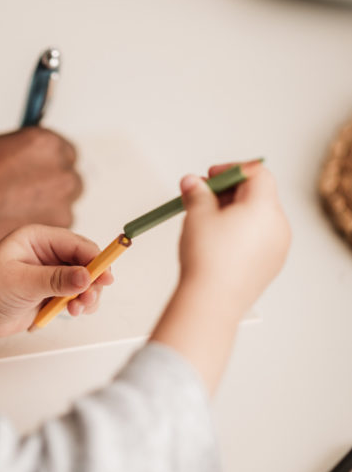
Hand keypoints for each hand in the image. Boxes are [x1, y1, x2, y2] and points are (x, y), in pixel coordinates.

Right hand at [0, 129, 82, 263]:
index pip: (64, 154)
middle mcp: (58, 176)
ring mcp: (57, 210)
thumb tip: (19, 158)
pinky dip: (36, 241)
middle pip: (67, 184)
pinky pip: (49, 240)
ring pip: (60, 214)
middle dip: (48, 192)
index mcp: (44, 146)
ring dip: (43, 217)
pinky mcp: (46, 243)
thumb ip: (13, 153)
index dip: (46, 167)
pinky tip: (8, 234)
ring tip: (7, 219)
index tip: (35, 176)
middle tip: (21, 200)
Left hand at [0, 225, 113, 337]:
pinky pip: (74, 297)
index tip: (105, 276)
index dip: (95, 259)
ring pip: (83, 282)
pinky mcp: (50, 294)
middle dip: (93, 281)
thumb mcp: (21, 281)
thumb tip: (86, 277)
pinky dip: (78, 305)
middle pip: (86, 263)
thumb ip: (55, 279)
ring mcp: (50, 275)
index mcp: (39, 239)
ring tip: (77, 308)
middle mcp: (48, 255)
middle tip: (89, 298)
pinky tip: (71, 312)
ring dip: (86, 296)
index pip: (77, 245)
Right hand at [150, 161, 289, 394]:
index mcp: (265, 208)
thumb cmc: (207, 259)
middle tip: (203, 198)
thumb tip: (192, 182)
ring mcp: (278, 248)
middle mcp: (278, 226)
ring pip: (259, 218)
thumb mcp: (197, 215)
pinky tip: (219, 244)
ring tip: (207, 223)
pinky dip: (242, 233)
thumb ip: (196, 192)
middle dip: (230, 192)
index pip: (257, 173)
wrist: (212, 302)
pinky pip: (260, 239)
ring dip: (236, 213)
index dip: (232, 170)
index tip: (210, 177)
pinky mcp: (271, 266)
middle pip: (259, 195)